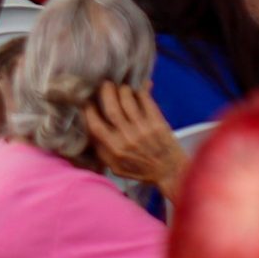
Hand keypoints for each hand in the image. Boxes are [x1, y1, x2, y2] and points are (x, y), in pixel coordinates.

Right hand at [85, 82, 188, 199]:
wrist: (171, 173)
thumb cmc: (142, 171)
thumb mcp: (115, 167)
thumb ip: (101, 150)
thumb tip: (90, 130)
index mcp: (114, 149)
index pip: (95, 125)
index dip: (88, 110)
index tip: (87, 101)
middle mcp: (127, 137)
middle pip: (112, 108)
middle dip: (106, 92)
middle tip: (105, 84)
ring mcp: (143, 129)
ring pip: (128, 101)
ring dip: (123, 90)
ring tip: (121, 87)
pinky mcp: (157, 123)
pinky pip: (147, 101)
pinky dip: (141, 92)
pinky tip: (138, 90)